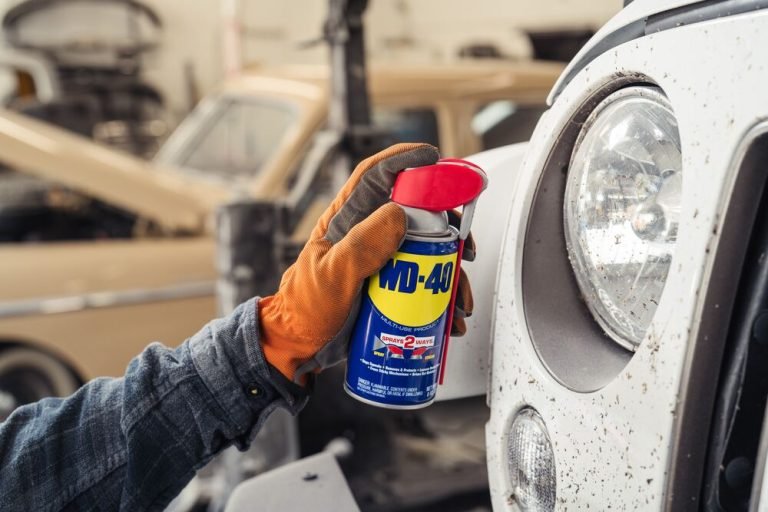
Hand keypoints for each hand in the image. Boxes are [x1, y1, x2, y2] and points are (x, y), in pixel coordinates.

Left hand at [259, 143, 473, 381]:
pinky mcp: (394, 287)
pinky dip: (444, 299)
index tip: (434, 157)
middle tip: (465, 247)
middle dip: (449, 226)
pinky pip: (426, 284)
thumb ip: (361, 245)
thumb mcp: (332, 275)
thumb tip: (400, 213)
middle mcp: (369, 235)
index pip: (376, 176)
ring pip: (429, 251)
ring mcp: (384, 261)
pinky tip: (451, 318)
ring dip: (452, 272)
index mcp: (348, 220)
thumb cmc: (306, 308)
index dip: (405, 160)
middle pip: (417, 213)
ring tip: (459, 300)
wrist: (303, 345)